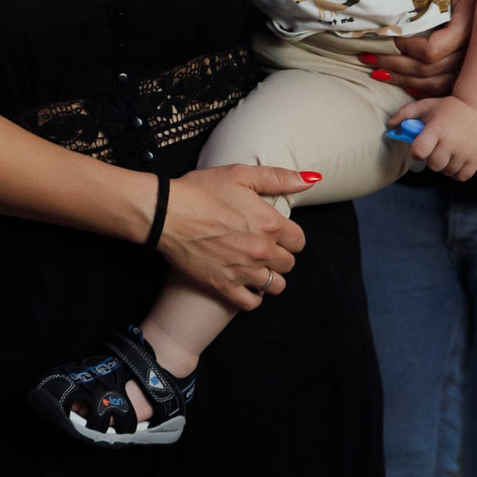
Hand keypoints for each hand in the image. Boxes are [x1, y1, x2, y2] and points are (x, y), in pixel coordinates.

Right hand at [156, 164, 313, 310]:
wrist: (165, 213)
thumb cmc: (200, 190)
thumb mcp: (240, 174)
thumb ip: (278, 178)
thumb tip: (311, 180)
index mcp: (270, 224)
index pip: (299, 241)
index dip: (289, 236)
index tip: (276, 233)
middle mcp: (262, 251)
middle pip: (288, 264)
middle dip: (279, 256)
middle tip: (261, 247)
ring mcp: (244, 271)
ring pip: (276, 286)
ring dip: (269, 277)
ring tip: (255, 266)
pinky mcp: (224, 286)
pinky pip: (252, 303)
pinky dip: (253, 296)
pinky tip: (245, 284)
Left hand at [369, 0, 476, 96]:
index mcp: (467, 30)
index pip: (432, 50)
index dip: (409, 46)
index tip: (390, 36)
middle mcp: (469, 54)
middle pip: (426, 71)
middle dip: (394, 64)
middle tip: (366, 59)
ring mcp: (467, 69)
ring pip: (430, 84)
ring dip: (399, 78)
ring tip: (373, 70)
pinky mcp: (463, 78)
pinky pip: (438, 92)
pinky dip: (416, 91)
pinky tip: (398, 83)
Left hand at [387, 95, 476, 179]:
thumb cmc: (448, 107)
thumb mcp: (425, 105)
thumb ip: (404, 114)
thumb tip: (390, 125)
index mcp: (436, 129)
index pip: (420, 151)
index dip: (416, 153)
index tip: (418, 149)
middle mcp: (451, 142)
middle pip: (434, 165)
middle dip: (430, 160)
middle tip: (434, 150)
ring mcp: (465, 151)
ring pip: (447, 171)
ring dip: (443, 166)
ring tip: (446, 154)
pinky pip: (462, 176)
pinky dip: (456, 173)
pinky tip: (455, 162)